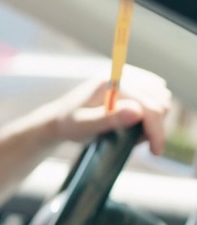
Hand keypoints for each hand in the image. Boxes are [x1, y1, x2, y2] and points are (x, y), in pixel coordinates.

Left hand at [37, 65, 171, 154]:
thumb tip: (136, 111)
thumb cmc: (70, 124)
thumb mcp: (85, 126)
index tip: (155, 151)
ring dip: (154, 119)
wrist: (62, 118)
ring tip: (133, 131)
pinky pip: (157, 95)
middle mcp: (121, 73)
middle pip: (160, 103)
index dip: (156, 131)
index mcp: (110, 82)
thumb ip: (109, 119)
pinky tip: (137, 121)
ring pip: (162, 98)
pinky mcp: (133, 79)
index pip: (149, 107)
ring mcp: (128, 74)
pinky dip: (153, 111)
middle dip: (154, 127)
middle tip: (135, 141)